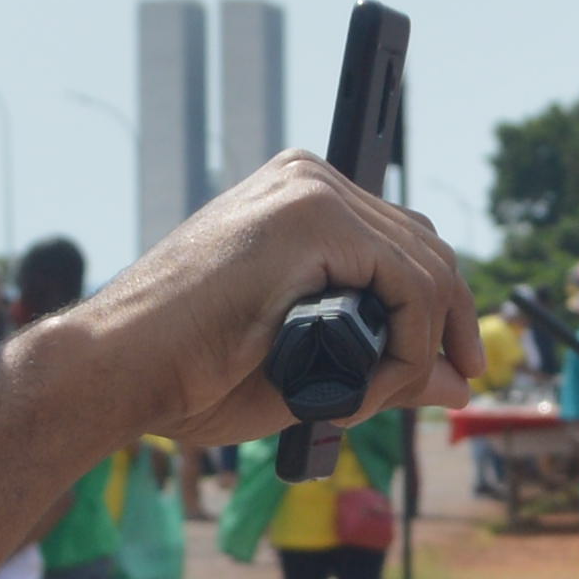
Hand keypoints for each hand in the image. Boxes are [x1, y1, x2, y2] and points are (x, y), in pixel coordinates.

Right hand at [85, 149, 480, 449]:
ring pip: (425, 268)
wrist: (117, 370)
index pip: (404, 241)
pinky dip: (408, 344)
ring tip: (384, 397)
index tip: (457, 365)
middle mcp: (306, 180)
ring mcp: (309, 191)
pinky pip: (407, 285)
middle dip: (451, 323)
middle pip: (426, 246)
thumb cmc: (188, 374)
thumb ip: (384, 366)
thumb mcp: (311, 371)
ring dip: (421, 346)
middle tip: (461, 383)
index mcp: (297, 201)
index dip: (441, 307)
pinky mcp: (313, 218)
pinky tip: (379, 384)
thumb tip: (457, 382)